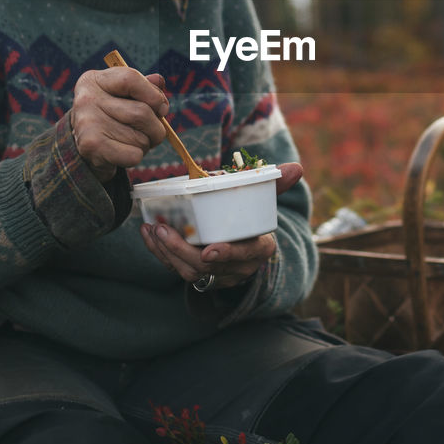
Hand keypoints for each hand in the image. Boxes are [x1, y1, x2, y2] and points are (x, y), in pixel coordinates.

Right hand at [70, 67, 169, 181]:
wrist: (85, 144)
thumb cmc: (111, 114)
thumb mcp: (124, 94)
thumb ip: (144, 85)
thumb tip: (158, 81)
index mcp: (94, 80)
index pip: (130, 79)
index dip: (154, 95)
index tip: (161, 108)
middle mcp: (86, 99)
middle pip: (141, 112)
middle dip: (156, 127)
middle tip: (150, 131)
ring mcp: (87, 124)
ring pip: (140, 138)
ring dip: (145, 144)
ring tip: (130, 140)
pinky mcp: (91, 147)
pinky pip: (134, 155)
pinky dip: (136, 156)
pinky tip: (123, 151)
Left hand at [140, 162, 303, 289]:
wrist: (246, 248)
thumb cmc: (253, 220)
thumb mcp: (266, 204)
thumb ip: (276, 185)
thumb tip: (297, 168)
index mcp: (258, 249)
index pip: (244, 255)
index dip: (227, 254)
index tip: (209, 249)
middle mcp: (237, 267)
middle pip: (207, 266)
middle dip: (182, 250)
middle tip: (164, 229)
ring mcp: (217, 274)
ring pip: (188, 271)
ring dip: (166, 252)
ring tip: (152, 229)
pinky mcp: (198, 275)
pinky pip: (176, 268)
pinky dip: (159, 253)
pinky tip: (147, 234)